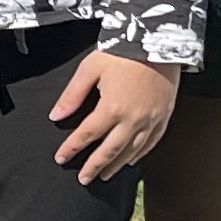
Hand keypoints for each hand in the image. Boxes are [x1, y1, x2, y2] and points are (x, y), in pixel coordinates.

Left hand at [50, 49, 180, 182]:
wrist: (159, 41)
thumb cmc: (123, 52)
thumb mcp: (91, 68)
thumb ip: (72, 95)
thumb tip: (56, 116)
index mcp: (111, 108)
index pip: (86, 135)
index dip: (72, 148)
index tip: (61, 157)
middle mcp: (132, 119)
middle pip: (110, 150)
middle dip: (95, 166)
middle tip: (84, 179)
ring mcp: (151, 119)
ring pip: (132, 151)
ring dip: (117, 165)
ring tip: (105, 175)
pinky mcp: (165, 116)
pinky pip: (151, 142)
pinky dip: (140, 154)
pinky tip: (131, 160)